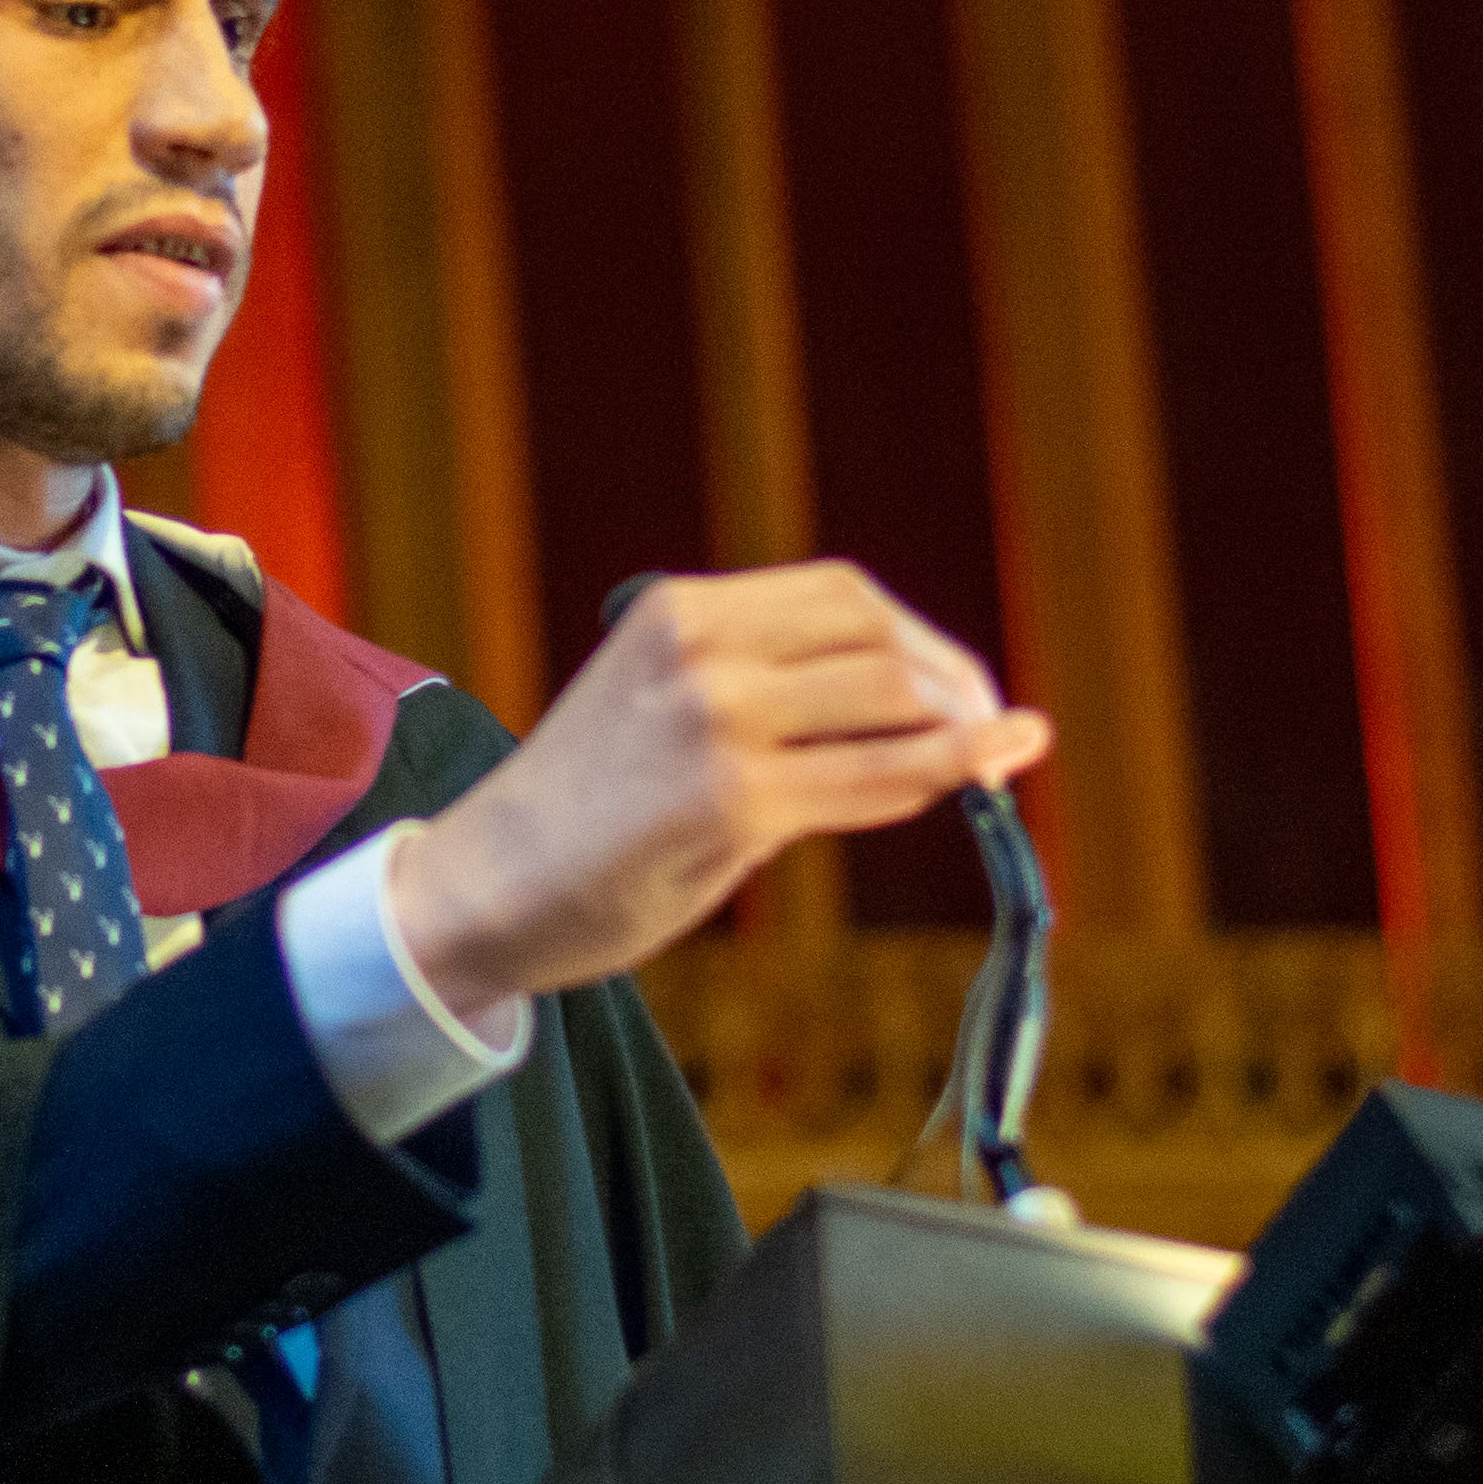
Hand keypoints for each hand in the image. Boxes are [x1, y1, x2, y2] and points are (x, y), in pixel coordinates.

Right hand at [387, 563, 1051, 1011]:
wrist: (486, 888)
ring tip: (992, 766)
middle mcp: (699, 649)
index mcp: (679, 610)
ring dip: (961, 734)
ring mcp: (716, 721)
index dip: (924, 639)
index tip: (961, 688)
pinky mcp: (733, 802)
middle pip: (879, 639)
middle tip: (996, 734)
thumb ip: (763, 691)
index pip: (844, 595)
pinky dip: (940, 777)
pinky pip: (873, 778)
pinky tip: (976, 783)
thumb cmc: (582, 813)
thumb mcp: (659, 705)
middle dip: (958, 687)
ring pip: (891, 700)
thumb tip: (910, 712)